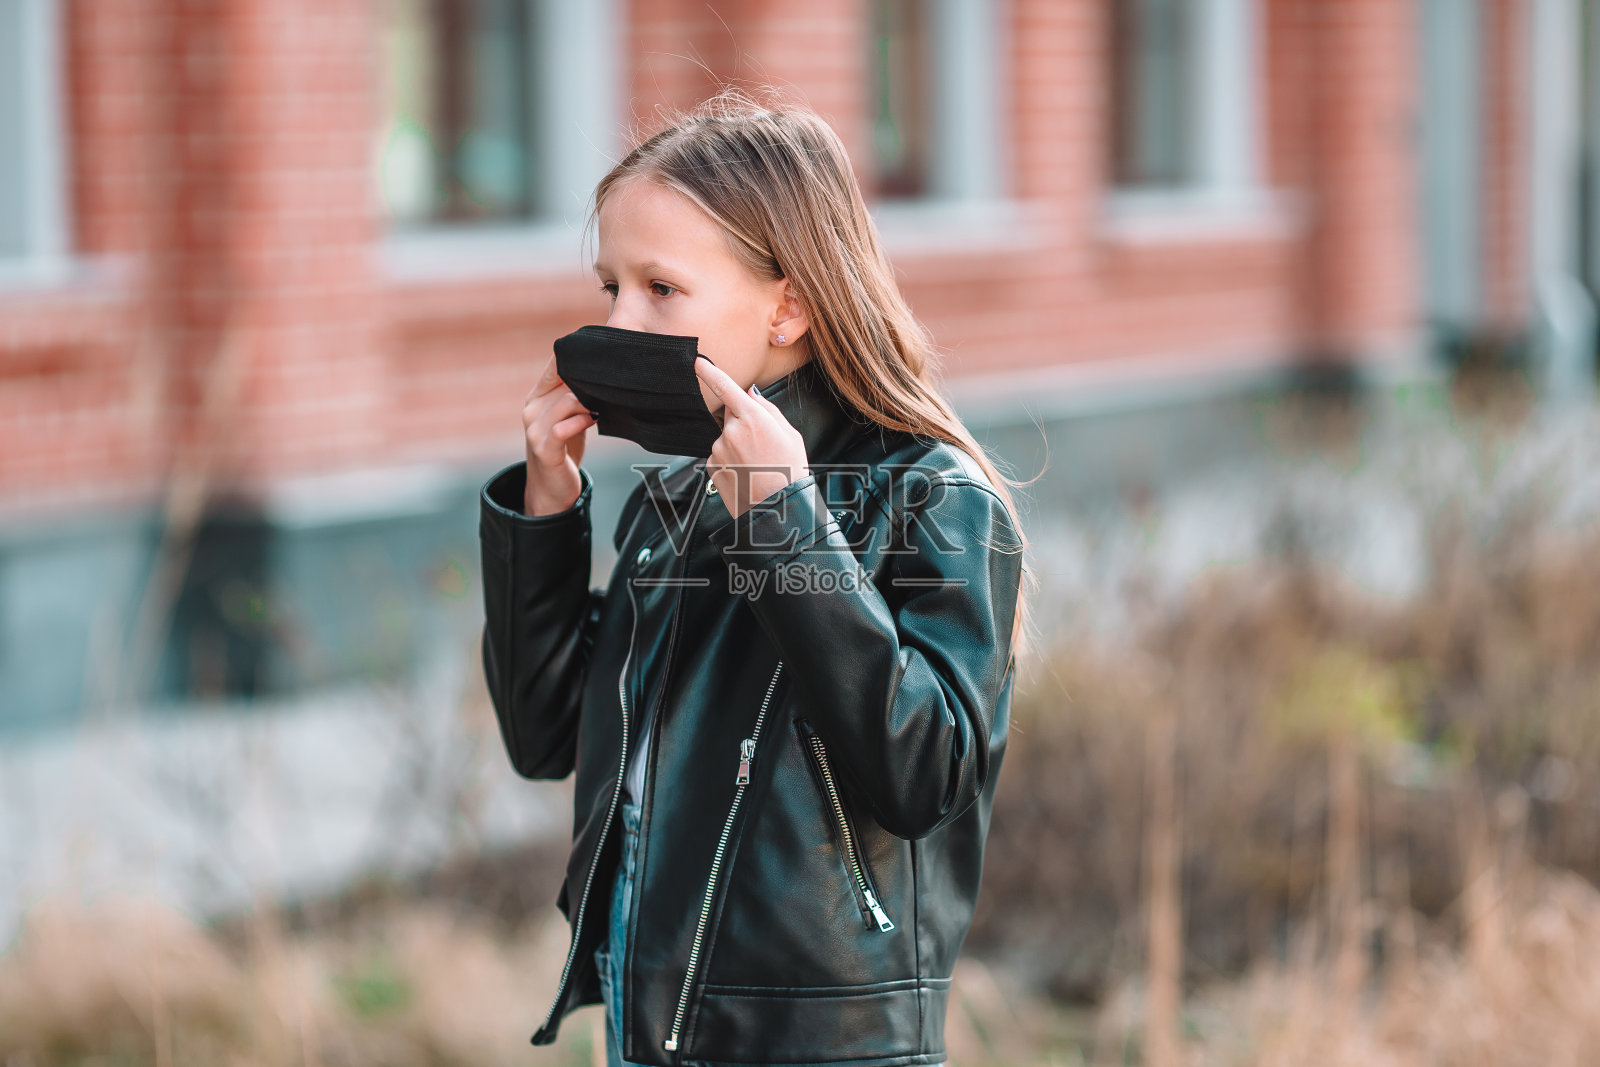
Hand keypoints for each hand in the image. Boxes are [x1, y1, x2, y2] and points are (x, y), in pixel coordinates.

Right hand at [522, 353, 597, 515]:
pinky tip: (593, 421)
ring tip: (603, 407)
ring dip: (590, 402)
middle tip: (613, 386)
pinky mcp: (544, 448)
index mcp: (537, 398)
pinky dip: (581, 421)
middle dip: (592, 384)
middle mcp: (532, 409)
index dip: (577, 357)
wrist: (551, 488)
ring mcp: (535, 429)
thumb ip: (575, 396)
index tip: (602, 356)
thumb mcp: (568, 418)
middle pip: (566, 382)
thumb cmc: (564, 449)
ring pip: (567, 401)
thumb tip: (603, 374)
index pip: (555, 366)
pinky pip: (563, 427)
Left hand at [694, 355, 809, 520]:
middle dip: (743, 423)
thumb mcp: (790, 434)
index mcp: (753, 417)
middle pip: (731, 415)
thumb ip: (768, 410)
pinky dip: (731, 461)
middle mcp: (731, 430)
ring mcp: (718, 448)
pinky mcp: (712, 465)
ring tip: (757, 465)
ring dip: (738, 445)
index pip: (726, 387)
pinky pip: (720, 455)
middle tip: (764, 446)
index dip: (709, 372)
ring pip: (726, 437)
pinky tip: (745, 473)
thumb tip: (751, 394)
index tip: (697, 361)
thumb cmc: (790, 471)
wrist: (777, 509)